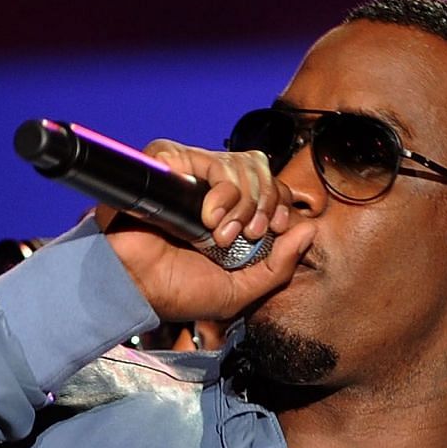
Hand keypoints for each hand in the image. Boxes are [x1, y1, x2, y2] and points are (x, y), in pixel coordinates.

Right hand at [100, 141, 314, 322]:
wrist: (137, 289)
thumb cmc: (180, 292)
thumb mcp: (241, 292)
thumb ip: (280, 267)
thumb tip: (310, 230)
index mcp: (234, 215)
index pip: (273, 187)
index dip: (279, 203)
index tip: (272, 229)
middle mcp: (214, 191)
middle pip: (260, 169)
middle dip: (261, 203)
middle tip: (245, 235)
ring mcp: (190, 176)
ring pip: (235, 161)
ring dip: (238, 200)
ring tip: (217, 232)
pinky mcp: (165, 166)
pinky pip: (199, 155)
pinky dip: (213, 185)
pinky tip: (206, 214)